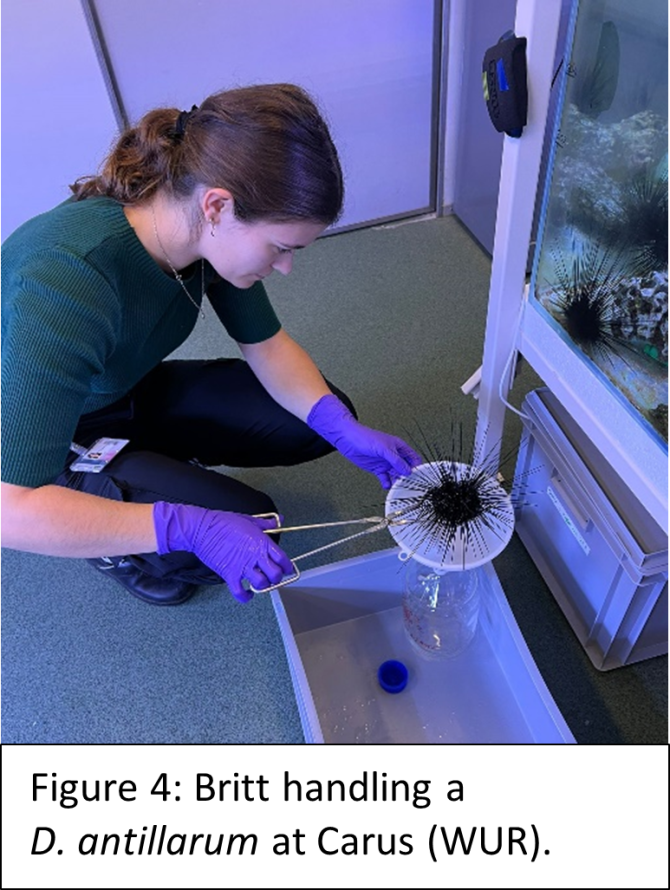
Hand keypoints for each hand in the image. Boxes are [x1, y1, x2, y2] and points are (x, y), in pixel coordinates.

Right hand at [153, 502, 294, 601]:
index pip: (282, 558)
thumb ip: (266, 523)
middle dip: (277, 578)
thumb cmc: (222, 522)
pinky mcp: (229, 574)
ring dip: (262, 586)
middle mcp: (254, 555)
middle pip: (275, 574)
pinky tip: (247, 594)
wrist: (202, 528)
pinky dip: (245, 596)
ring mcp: (242, 566)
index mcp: (261, 542)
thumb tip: (278, 520)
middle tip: (273, 577)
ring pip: (261, 584)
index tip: (287, 569)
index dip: (287, 566)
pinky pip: (240, 592)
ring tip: (260, 583)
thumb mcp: (248, 519)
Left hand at [307, 395, 422, 488]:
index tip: (419, 477)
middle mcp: (394, 455)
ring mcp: (385, 462)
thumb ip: (396, 460)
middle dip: (408, 477)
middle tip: (408, 485)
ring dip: (397, 481)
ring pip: (396, 475)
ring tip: (398, 488)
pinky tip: (387, 485)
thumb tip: (407, 471)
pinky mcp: (377, 468)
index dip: (418, 467)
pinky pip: (385, 478)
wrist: (347, 439)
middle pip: (406, 469)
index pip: (414, 458)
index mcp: (399, 447)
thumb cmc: (365, 437)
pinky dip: (387, 483)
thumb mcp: (384, 448)